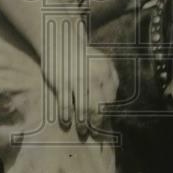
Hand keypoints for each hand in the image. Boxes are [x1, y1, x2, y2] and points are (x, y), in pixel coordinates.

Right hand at [40, 14, 118, 137]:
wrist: (60, 39)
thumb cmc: (82, 54)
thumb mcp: (102, 62)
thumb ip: (111, 79)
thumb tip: (113, 103)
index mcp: (106, 72)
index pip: (110, 100)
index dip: (107, 115)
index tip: (104, 124)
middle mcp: (94, 76)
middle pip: (99, 108)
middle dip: (98, 124)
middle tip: (96, 134)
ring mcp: (77, 80)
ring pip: (83, 110)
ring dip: (84, 124)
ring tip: (82, 132)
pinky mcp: (61, 82)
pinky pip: (66, 105)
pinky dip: (67, 116)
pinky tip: (66, 123)